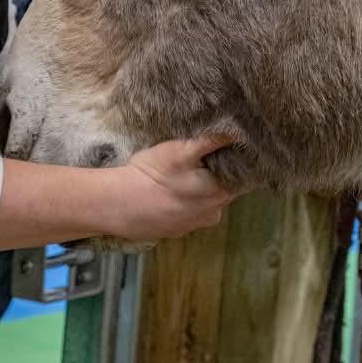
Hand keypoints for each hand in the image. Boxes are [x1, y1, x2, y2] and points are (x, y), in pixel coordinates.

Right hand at [107, 136, 240, 243]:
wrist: (120, 205)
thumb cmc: (154, 175)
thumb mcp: (182, 151)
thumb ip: (212, 141)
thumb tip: (239, 132)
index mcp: (221, 194)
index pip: (241, 176)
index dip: (234, 160)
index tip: (224, 147)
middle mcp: (213, 213)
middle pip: (224, 188)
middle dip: (216, 173)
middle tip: (199, 156)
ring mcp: (194, 225)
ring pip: (205, 201)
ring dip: (199, 188)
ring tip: (183, 172)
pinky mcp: (176, 230)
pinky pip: (188, 211)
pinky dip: (184, 201)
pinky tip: (170, 190)